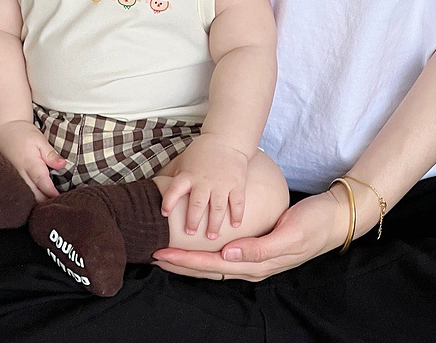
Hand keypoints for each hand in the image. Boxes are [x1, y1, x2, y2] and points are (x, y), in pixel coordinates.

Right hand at [0, 120, 65, 201]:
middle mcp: (21, 174)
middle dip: (46, 201)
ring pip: (27, 196)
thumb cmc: (22, 133)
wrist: (2, 129)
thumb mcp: (40, 140)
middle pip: (35, 195)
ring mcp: (14, 178)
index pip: (43, 185)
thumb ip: (51, 155)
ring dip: (38, 200)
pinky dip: (30, 196)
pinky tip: (38, 196)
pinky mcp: (11, 179)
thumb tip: (63, 165)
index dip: (52, 194)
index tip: (61, 199)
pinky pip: (21, 191)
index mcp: (30, 164)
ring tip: (50, 201)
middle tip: (59, 201)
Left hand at [152, 190, 347, 280]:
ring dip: (190, 261)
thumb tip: (228, 254)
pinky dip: (205, 253)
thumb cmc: (312, 224)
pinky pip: (224, 255)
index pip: (212, 265)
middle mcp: (252, 264)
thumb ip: (260, 248)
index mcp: (258, 263)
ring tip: (167, 254)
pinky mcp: (256, 248)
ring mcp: (254, 259)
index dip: (186, 261)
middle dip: (180, 263)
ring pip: (214, 264)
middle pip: (208, 268)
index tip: (162, 254)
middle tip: (154, 254)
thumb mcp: (289, 234)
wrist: (333, 219)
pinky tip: (194, 247)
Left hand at [160, 133, 248, 238]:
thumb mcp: (183, 162)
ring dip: (214, 224)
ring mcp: (222, 183)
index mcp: (189, 175)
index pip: (175, 189)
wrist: (226, 139)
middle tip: (190, 232)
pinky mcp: (237, 184)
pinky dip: (237, 215)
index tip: (164, 214)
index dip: (168, 202)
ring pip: (218, 208)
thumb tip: (158, 190)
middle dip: (193, 220)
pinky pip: (237, 203)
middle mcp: (204, 181)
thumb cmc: (201, 153)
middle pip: (197, 204)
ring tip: (211, 237)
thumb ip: (176, 178)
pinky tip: (235, 225)